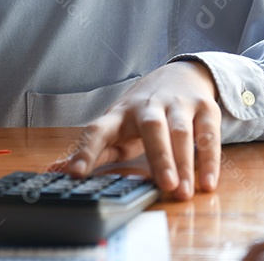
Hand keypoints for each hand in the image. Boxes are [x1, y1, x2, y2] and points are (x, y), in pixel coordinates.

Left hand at [65, 60, 221, 200]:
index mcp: (119, 114)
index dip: (85, 151)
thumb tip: (55, 171)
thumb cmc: (142, 111)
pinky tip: (207, 181)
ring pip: (181, 132)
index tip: (74, 175)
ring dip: (184, 162)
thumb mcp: (116, 127)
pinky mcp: (203, 107)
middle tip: (165, 186)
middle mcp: (149, 106)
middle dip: (159, 157)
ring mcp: (178, 104)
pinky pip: (208, 133)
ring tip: (183, 191)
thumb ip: (92, 151)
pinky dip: (209, 159)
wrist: (182, 73)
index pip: (98, 130)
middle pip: (152, 128)